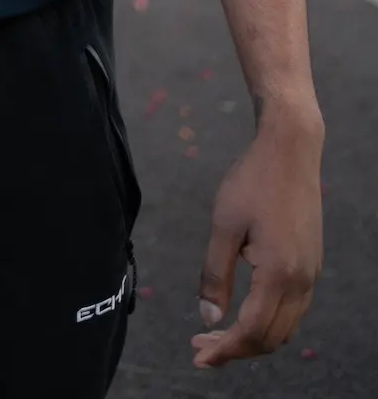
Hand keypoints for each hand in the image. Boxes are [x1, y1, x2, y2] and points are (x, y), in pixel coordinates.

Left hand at [192, 103, 323, 368]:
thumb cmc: (251, 182)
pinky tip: (242, 312)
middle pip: (271, 337)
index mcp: (279, 274)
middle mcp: (302, 282)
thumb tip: (209, 319)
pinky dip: (268, 321)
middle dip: (236, 349)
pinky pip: (292, 310)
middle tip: (200, 347)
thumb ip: (215, 275)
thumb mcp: (223, 225)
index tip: (198, 357)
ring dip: (252, 337)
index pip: (252, 331)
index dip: (225, 349)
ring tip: (215, 334)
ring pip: (284, 327)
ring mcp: (311, 275)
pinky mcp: (310, 265)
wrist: (291, 152)